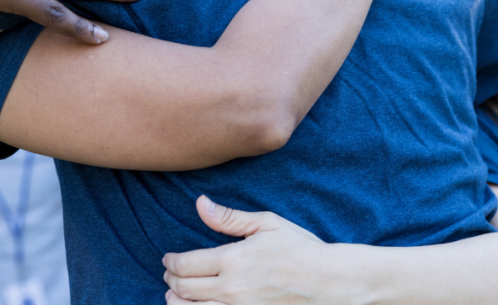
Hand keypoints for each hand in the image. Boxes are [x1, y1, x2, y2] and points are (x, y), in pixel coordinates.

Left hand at [163, 196, 341, 304]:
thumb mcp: (267, 224)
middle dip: (170, 280)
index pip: (185, 264)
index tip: (168, 259)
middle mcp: (231, 288)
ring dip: (177, 303)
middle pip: (183, 289)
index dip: (170, 262)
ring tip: (174, 296)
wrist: (329, 282)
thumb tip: (200, 204)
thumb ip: (229, 218)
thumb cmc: (301, 249)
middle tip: (169, 275)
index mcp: (233, 259)